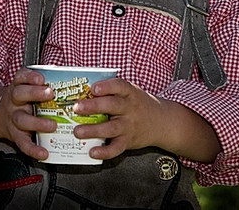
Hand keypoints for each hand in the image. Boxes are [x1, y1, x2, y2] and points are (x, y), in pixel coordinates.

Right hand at [0, 69, 56, 160]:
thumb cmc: (21, 100)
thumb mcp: (26, 87)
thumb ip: (42, 83)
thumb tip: (63, 74)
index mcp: (18, 87)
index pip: (21, 77)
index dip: (30, 77)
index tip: (41, 78)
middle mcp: (14, 101)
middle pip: (19, 94)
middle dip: (35, 93)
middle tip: (50, 93)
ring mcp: (14, 119)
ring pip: (22, 120)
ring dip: (38, 123)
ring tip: (53, 125)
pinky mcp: (16, 135)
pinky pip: (23, 143)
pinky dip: (33, 149)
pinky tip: (44, 153)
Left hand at [72, 77, 220, 162]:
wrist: (161, 122)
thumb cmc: (137, 104)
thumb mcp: (129, 92)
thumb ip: (109, 91)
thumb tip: (80, 90)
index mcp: (129, 93)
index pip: (119, 86)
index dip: (106, 87)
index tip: (94, 88)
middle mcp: (130, 108)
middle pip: (112, 106)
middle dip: (93, 107)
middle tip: (76, 108)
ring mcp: (129, 126)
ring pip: (111, 128)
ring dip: (93, 130)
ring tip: (78, 131)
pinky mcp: (128, 141)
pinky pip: (117, 148)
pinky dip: (104, 152)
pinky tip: (93, 152)